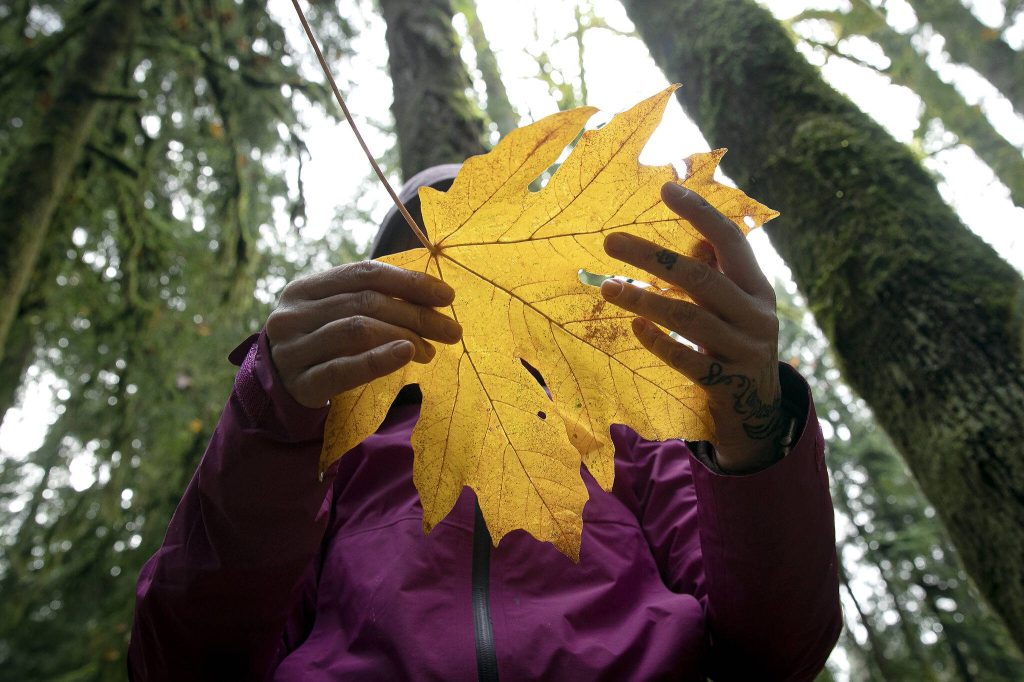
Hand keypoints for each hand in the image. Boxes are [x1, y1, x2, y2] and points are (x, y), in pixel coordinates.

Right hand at [265, 261, 462, 407]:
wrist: (277, 391)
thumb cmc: (319, 346)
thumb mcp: (334, 315)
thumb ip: (369, 300)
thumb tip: (434, 297)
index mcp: (305, 288)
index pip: (365, 273)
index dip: (409, 282)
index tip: (446, 296)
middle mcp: (293, 314)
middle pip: (366, 302)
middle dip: (416, 314)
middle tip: (451, 330)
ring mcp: (293, 349)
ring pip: (358, 330)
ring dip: (405, 337)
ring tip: (431, 350)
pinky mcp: (301, 382)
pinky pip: (345, 368)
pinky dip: (379, 359)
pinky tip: (407, 354)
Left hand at [600, 182, 784, 472]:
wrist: (760, 414)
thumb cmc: (735, 345)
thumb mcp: (734, 307)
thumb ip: (715, 274)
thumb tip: (686, 237)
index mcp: (758, 287)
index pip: (731, 240)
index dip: (700, 213)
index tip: (665, 189)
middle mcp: (756, 315)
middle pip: (701, 278)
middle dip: (653, 257)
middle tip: (609, 241)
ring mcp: (744, 351)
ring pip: (689, 319)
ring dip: (644, 301)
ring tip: (607, 287)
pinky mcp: (726, 384)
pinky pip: (686, 360)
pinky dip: (657, 342)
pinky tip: (633, 327)